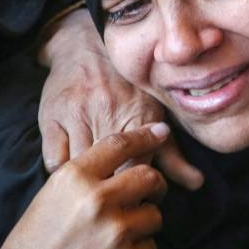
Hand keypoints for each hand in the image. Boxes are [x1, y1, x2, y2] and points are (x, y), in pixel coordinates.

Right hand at [0, 123, 170, 248]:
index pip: (120, 144)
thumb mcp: (50, 197)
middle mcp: (97, 201)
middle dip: (153, 184)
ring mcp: (116, 233)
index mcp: (73, 178)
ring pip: (155, 214)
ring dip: (144, 223)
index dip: (145, 136)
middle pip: (149, 176)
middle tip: (148, 193)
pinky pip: (151, 247)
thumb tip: (129, 162)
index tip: (160, 133)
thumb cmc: (33, 245)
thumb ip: (87, 178)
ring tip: (120, 235)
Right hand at [37, 9, 203, 189]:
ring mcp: (77, 115)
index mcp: (137, 116)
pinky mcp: (51, 117)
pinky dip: (63, 174)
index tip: (134, 201)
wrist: (85, 45)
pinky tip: (72, 176)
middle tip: (112, 204)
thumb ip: (172, 153)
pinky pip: (54, 160)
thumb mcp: (152, 112)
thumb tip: (197, 185)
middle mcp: (107, 112)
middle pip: (108, 172)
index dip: (136, 193)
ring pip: (80, 169)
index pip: (138, 169)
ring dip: (84, 187)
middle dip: (110, 194)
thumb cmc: (125, 86)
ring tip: (91, 195)